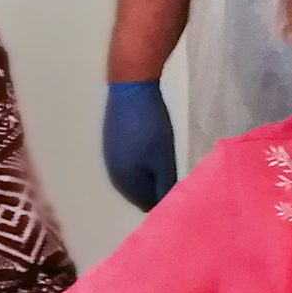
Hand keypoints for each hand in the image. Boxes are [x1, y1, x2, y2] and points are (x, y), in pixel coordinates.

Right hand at [103, 80, 177, 210]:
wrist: (131, 87)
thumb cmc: (151, 126)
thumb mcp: (164, 159)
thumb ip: (166, 185)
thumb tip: (168, 206)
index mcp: (125, 182)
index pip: (146, 204)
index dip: (164, 201)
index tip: (181, 192)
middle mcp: (113, 173)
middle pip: (138, 191)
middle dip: (155, 189)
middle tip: (176, 178)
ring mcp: (110, 156)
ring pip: (133, 176)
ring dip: (149, 175)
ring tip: (166, 163)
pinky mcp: (112, 141)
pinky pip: (128, 162)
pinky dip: (141, 162)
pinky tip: (152, 149)